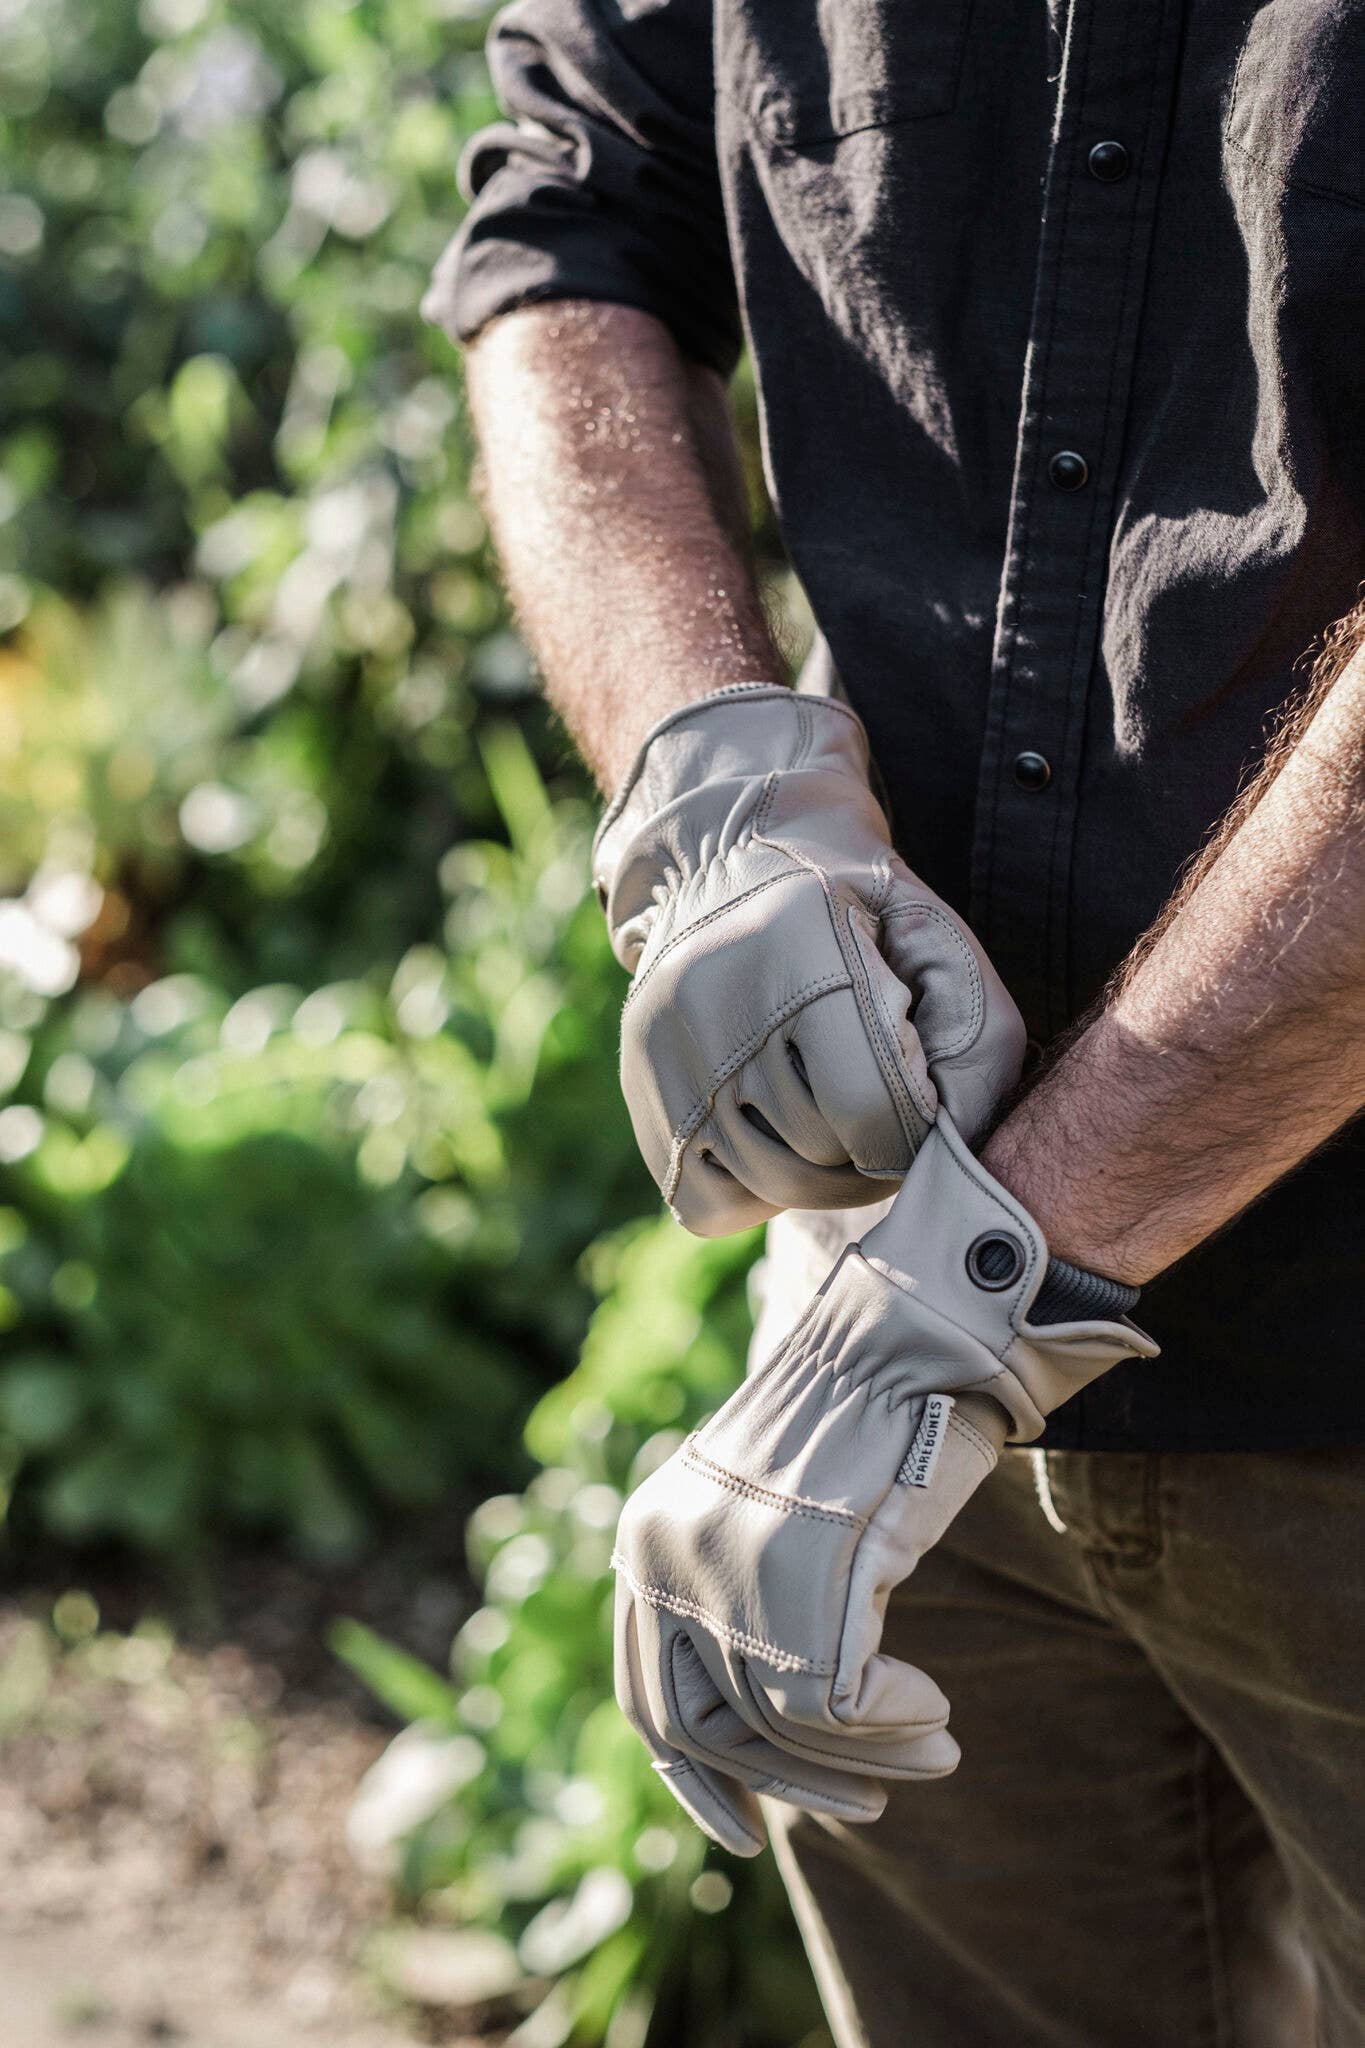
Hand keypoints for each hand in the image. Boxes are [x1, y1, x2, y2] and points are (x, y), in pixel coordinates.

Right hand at [593, 686, 1025, 1232]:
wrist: (727, 860)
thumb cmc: (856, 910)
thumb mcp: (932, 939)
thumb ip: (973, 1038)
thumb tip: (956, 1145)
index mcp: (800, 948)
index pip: (869, 1109)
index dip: (914, 1128)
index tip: (919, 1102)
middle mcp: (715, 999)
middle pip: (822, 1154)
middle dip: (871, 1151)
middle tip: (881, 1108)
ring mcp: (665, 1049)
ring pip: (769, 1182)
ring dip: (821, 1175)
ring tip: (835, 1120)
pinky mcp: (640, 1089)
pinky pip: (708, 1202)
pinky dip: (754, 1189)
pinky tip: (774, 1134)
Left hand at [611, 1112, 1157, 1853]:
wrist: (914, 1342)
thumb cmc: (861, 1429)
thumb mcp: (767, 1519)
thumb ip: (740, 1605)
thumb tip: (761, 1750)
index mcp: (645, 1541)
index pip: (646, 1700)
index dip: (695, 1781)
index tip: (749, 1832)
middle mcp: (667, 1555)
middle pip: (706, 1730)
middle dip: (794, 1788)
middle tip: (870, 1807)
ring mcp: (729, 1563)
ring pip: (781, 1725)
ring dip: (869, 1756)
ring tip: (935, 1748)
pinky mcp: (804, 1569)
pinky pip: (839, 1703)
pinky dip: (895, 1721)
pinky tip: (934, 1707)